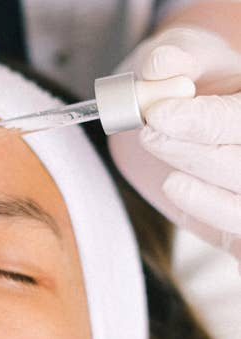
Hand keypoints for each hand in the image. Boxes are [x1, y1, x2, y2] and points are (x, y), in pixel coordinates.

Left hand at [110, 27, 240, 265]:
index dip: (204, 120)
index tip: (158, 114)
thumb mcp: (181, 54)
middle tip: (150, 135)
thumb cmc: (187, 79)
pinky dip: (211, 220)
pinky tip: (181, 192)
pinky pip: (239, 242)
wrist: (176, 113)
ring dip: (203, 196)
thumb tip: (162, 66)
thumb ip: (174, 57)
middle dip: (195, 154)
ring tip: (168, 171)